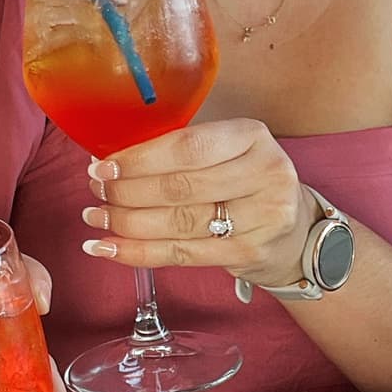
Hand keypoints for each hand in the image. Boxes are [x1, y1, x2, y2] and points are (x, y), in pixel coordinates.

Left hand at [76, 118, 311, 288]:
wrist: (294, 232)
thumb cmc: (246, 183)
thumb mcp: (228, 151)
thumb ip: (182, 150)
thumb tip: (111, 159)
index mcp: (252, 136)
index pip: (187, 146)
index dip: (139, 159)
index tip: (102, 166)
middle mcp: (264, 173)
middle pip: (180, 187)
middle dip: (126, 191)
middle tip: (96, 193)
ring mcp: (262, 217)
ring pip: (178, 222)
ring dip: (127, 223)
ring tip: (97, 220)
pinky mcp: (250, 253)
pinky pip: (182, 255)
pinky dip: (139, 253)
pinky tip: (109, 249)